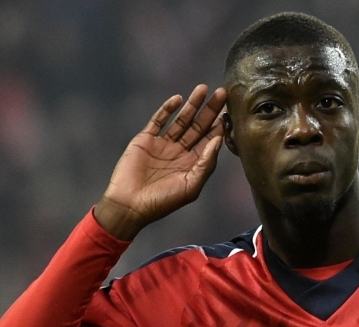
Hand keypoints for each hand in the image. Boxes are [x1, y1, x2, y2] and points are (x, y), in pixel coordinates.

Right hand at [96, 84, 226, 239]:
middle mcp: (180, 152)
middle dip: (210, 110)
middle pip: (198, 127)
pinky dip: (167, 109)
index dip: (219, 126)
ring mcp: (163, 144)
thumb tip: (219, 140)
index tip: (229, 111)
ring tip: (203, 89)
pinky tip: (178, 99)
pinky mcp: (145, 139)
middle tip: (221, 92)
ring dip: (192, 105)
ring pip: (181, 120)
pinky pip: (158, 120)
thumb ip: (206, 164)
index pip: (209, 141)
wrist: (129, 204)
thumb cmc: (162, 202)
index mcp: (192, 164)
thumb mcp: (190, 187)